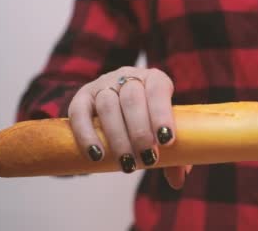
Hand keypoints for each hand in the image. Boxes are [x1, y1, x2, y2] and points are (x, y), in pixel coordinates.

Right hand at [67, 66, 190, 188]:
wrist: (121, 107)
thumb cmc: (149, 121)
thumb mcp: (163, 131)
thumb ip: (176, 154)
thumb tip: (178, 180)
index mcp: (154, 79)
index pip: (158, 89)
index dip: (161, 114)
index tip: (167, 141)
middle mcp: (128, 77)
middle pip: (132, 98)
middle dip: (140, 131)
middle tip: (147, 159)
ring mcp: (103, 85)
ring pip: (108, 105)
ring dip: (117, 137)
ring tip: (127, 164)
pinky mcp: (82, 97)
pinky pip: (79, 113)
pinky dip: (86, 135)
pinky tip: (97, 155)